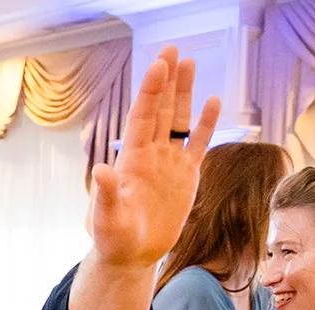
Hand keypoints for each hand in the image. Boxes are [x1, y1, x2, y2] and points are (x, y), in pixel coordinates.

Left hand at [87, 48, 220, 271]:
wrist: (132, 256)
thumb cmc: (114, 239)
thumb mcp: (106, 219)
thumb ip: (105, 195)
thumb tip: (102, 170)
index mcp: (132, 160)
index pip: (142, 118)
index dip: (150, 91)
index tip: (158, 64)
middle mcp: (150, 155)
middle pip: (161, 110)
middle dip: (166, 80)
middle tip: (173, 49)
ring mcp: (169, 163)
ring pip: (178, 121)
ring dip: (183, 93)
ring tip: (189, 63)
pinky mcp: (186, 176)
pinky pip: (198, 144)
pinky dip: (205, 124)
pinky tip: (212, 101)